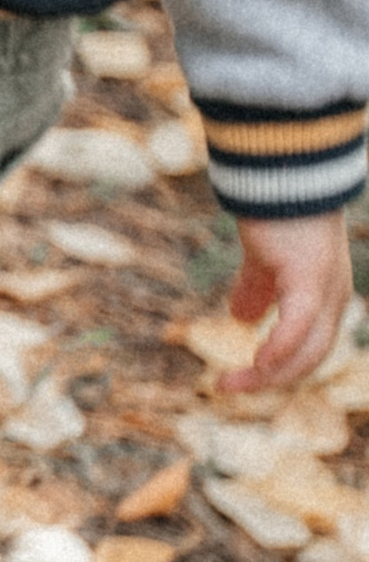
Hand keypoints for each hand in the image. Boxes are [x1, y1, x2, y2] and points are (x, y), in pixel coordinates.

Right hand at [219, 213, 354, 391]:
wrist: (284, 173)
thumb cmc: (277, 210)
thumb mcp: (264, 258)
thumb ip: (256, 287)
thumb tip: (240, 318)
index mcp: (327, 296)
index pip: (309, 348)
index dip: (277, 368)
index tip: (241, 378)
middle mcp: (334, 300)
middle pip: (309, 358)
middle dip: (268, 380)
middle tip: (226, 388)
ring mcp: (326, 291)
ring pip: (305, 352)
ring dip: (266, 374)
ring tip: (229, 384)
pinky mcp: (309, 280)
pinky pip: (296, 328)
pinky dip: (278, 350)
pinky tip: (257, 365)